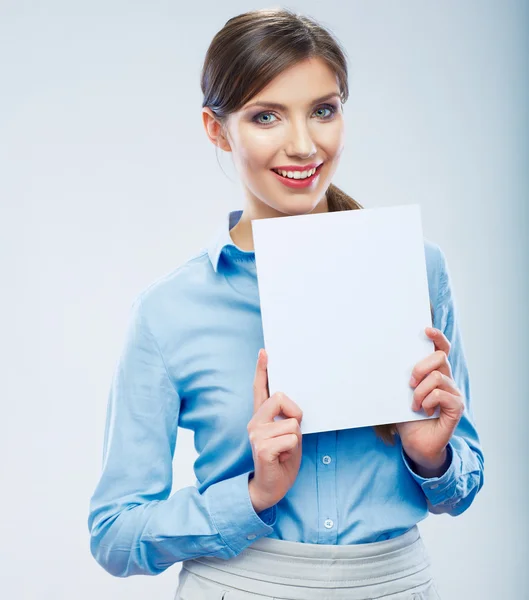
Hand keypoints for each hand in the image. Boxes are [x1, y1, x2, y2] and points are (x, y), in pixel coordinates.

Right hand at [247, 349, 302, 512]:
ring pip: (292, 423)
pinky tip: (282, 458)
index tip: (264, 353)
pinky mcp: (262, 448)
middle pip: (281, 398)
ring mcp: (256, 434)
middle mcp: (255, 422)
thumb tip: (293, 409)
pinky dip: (292, 450)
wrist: (271, 488)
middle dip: (295, 415)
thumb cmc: (282, 460)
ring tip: (285, 451)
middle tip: (290, 436)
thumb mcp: (289, 434)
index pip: (261, 388)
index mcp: (261, 417)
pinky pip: (291, 438)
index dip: (262, 370)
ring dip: (295, 439)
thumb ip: (287, 418)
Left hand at [395, 327, 464, 469]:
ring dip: (419, 391)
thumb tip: (381, 359)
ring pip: (437, 377)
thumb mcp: (400, 393)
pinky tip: (424, 411)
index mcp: (434, 374)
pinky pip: (442, 394)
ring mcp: (454, 393)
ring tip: (414, 405)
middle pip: (440, 358)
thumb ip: (400, 378)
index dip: (437, 337)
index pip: (442, 349)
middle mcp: (447, 381)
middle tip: (409, 383)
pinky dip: (427, 402)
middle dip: (420, 367)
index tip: (426, 330)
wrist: (415, 444)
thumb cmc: (407, 417)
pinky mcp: (457, 407)